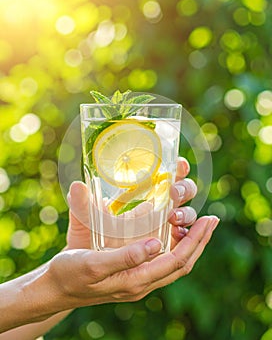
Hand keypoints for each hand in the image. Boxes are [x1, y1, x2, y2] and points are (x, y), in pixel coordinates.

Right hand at [46, 215, 218, 309]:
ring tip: (200, 226)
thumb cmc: (71, 274)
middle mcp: (142, 284)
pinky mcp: (132, 275)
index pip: (177, 261)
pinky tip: (174, 235)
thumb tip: (155, 244)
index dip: (196, 241)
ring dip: (191, 245)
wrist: (57, 288)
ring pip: (174, 265)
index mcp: (135, 281)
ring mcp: (138, 281)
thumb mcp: (93, 263)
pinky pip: (162, 263)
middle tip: (212, 220)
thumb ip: (124, 257)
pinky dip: (175, 248)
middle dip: (200, 241)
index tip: (208, 220)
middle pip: (182, 264)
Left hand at [66, 157, 197, 248]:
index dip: (178, 168)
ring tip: (174, 218)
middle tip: (173, 193)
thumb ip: (82, 206)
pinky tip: (179, 235)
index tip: (177, 162)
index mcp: (143, 194)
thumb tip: (77, 187)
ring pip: (186, 217)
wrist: (83, 269)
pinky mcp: (163, 250)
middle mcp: (157, 208)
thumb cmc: (86, 239)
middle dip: (185, 189)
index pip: (168, 176)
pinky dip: (187, 238)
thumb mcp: (84, 222)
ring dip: (187, 214)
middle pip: (183, 193)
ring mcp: (162, 229)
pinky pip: (182, 243)